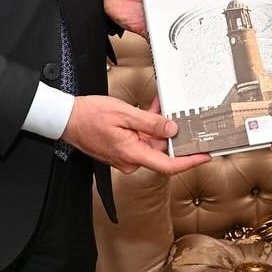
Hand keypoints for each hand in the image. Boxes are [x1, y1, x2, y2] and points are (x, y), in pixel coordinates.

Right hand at [62, 95, 210, 174]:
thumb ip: (151, 124)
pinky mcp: (121, 149)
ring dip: (157, 126)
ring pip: (150, 142)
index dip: (189, 162)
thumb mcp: (125, 114)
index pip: (168, 165)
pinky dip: (146, 126)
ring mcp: (125, 156)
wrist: (67, 119)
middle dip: (170, 132)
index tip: (204, 156)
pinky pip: (140, 139)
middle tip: (181, 114)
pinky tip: (150, 111)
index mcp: (132, 154)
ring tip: (160, 106)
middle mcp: (130, 160)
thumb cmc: (90, 116)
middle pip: (160, 150)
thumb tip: (171, 131)